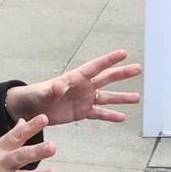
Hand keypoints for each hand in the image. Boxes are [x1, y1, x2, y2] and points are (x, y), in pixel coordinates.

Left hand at [6, 49, 141, 126]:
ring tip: (137, 97)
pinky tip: (122, 117)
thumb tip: (59, 86)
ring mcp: (84, 99)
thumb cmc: (36, 95)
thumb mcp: (44, 92)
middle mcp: (84, 87)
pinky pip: (99, 113)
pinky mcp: (81, 112)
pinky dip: (110, 116)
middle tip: (138, 68)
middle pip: (106, 78)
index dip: (109, 60)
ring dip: (121, 98)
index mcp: (76, 78)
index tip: (124, 53)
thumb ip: (53, 89)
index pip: (95, 67)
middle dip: (122, 74)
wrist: (32, 108)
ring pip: (107, 97)